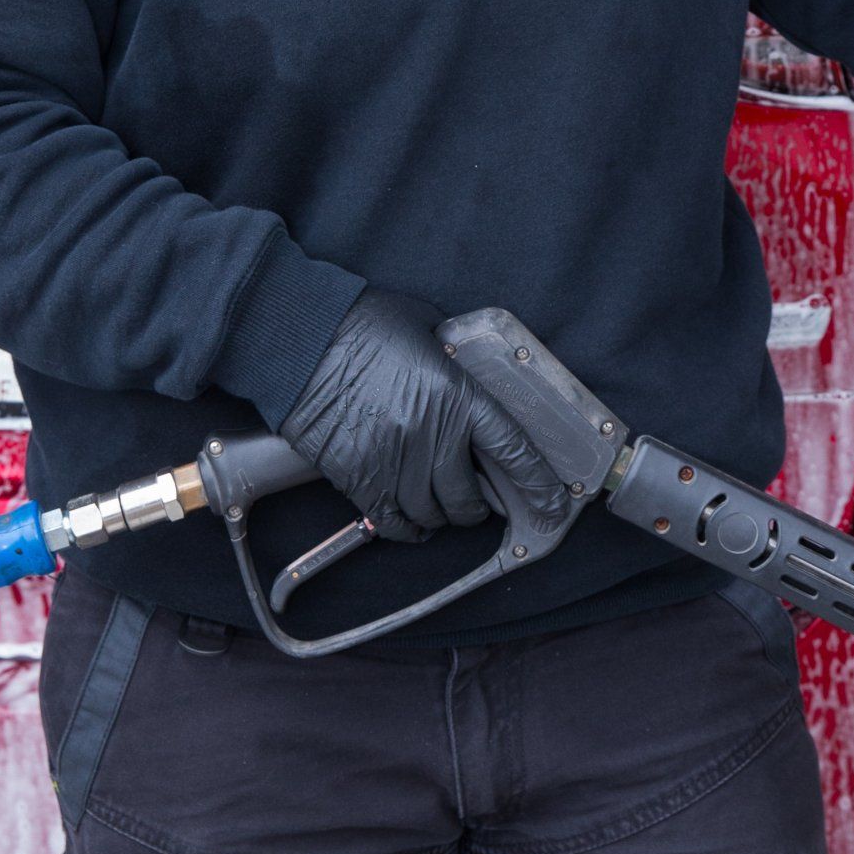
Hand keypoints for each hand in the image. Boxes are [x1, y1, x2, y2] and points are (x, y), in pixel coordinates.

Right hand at [280, 292, 567, 544]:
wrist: (301, 339)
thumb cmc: (363, 324)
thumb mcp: (429, 329)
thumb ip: (454, 361)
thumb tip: (468, 377)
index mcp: (457, 395)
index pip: (512, 451)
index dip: (538, 484)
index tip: (553, 505)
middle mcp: (430, 435)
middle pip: (469, 500)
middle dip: (477, 505)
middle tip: (475, 497)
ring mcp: (392, 462)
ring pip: (431, 516)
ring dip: (440, 516)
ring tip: (438, 504)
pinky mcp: (357, 479)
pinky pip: (392, 524)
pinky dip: (406, 528)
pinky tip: (410, 519)